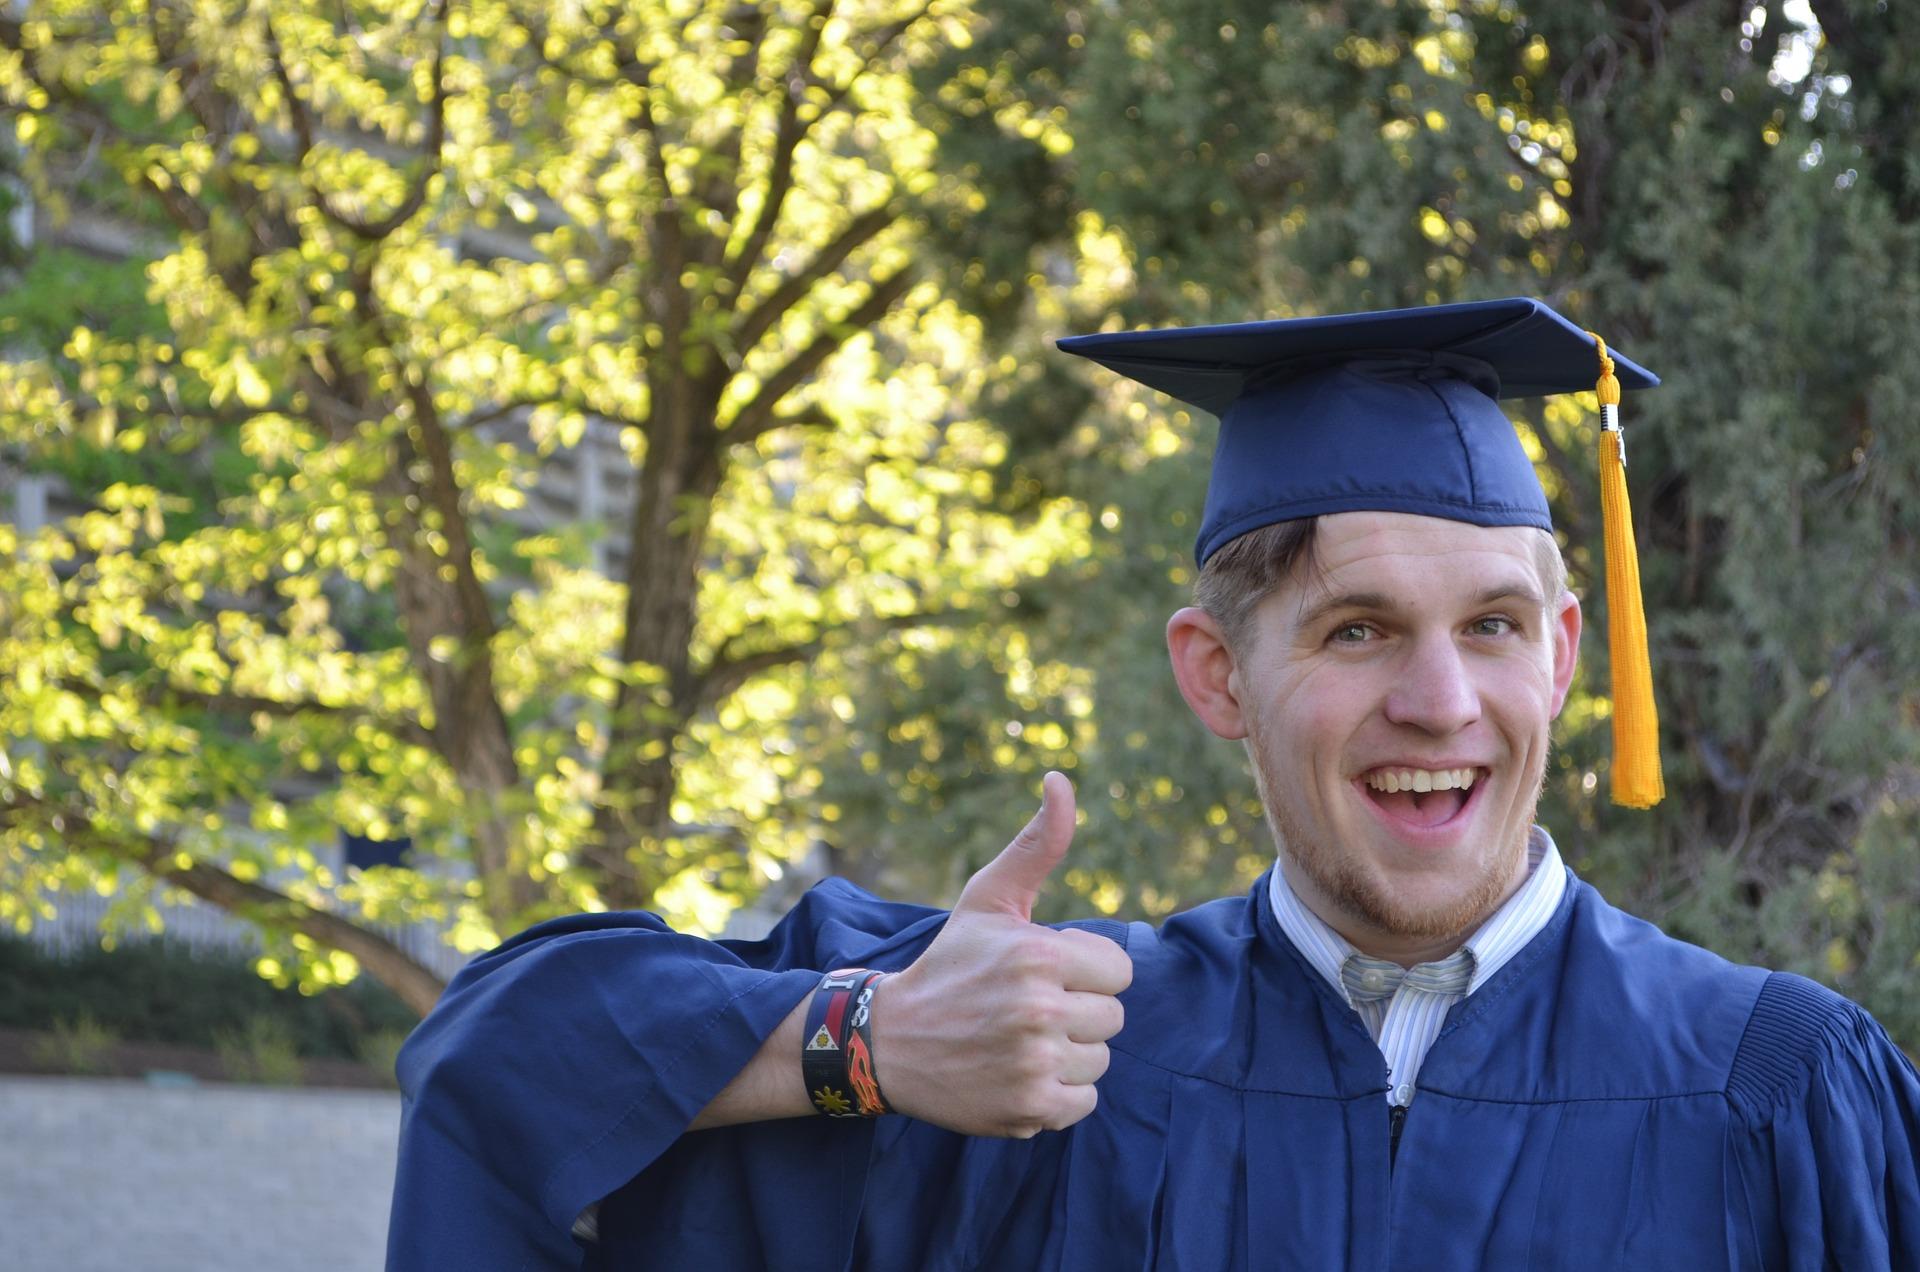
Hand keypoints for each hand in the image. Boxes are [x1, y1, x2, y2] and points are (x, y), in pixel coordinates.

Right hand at [871, 772, 1132, 1137]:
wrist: (889, 1042)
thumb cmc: (950, 963)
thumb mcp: (989, 899)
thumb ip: (1037, 844)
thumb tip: (1061, 779)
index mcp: (1040, 955)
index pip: (1119, 971)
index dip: (1085, 971)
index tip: (1044, 974)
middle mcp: (1041, 1011)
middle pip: (1112, 1017)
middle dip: (1076, 1012)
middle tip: (1024, 1010)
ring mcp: (1035, 1064)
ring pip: (1100, 1061)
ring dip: (1067, 1054)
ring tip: (1017, 1041)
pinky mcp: (1030, 1108)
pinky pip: (1084, 1102)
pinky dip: (1057, 1094)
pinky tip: (1017, 1073)